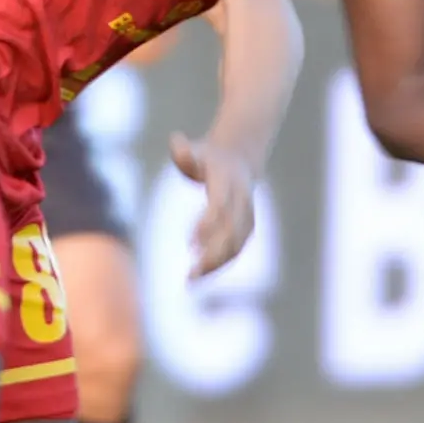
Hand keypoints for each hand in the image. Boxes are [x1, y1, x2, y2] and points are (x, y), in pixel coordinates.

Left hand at [170, 132, 257, 278]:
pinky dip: (222, 263)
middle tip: (190, 273)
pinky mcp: (247, 226)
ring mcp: (247, 215)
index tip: (190, 243)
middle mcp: (241, 201)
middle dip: (212, 253)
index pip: (219, 206)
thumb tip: (176, 142)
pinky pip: (237, 248)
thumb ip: (184, 151)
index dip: (207, 225)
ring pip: (236, 244)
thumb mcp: (196, 150)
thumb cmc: (209, 156)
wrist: (240, 158)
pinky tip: (202, 275)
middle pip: (230, 232)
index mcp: (227, 182)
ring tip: (192, 280)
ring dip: (217, 264)